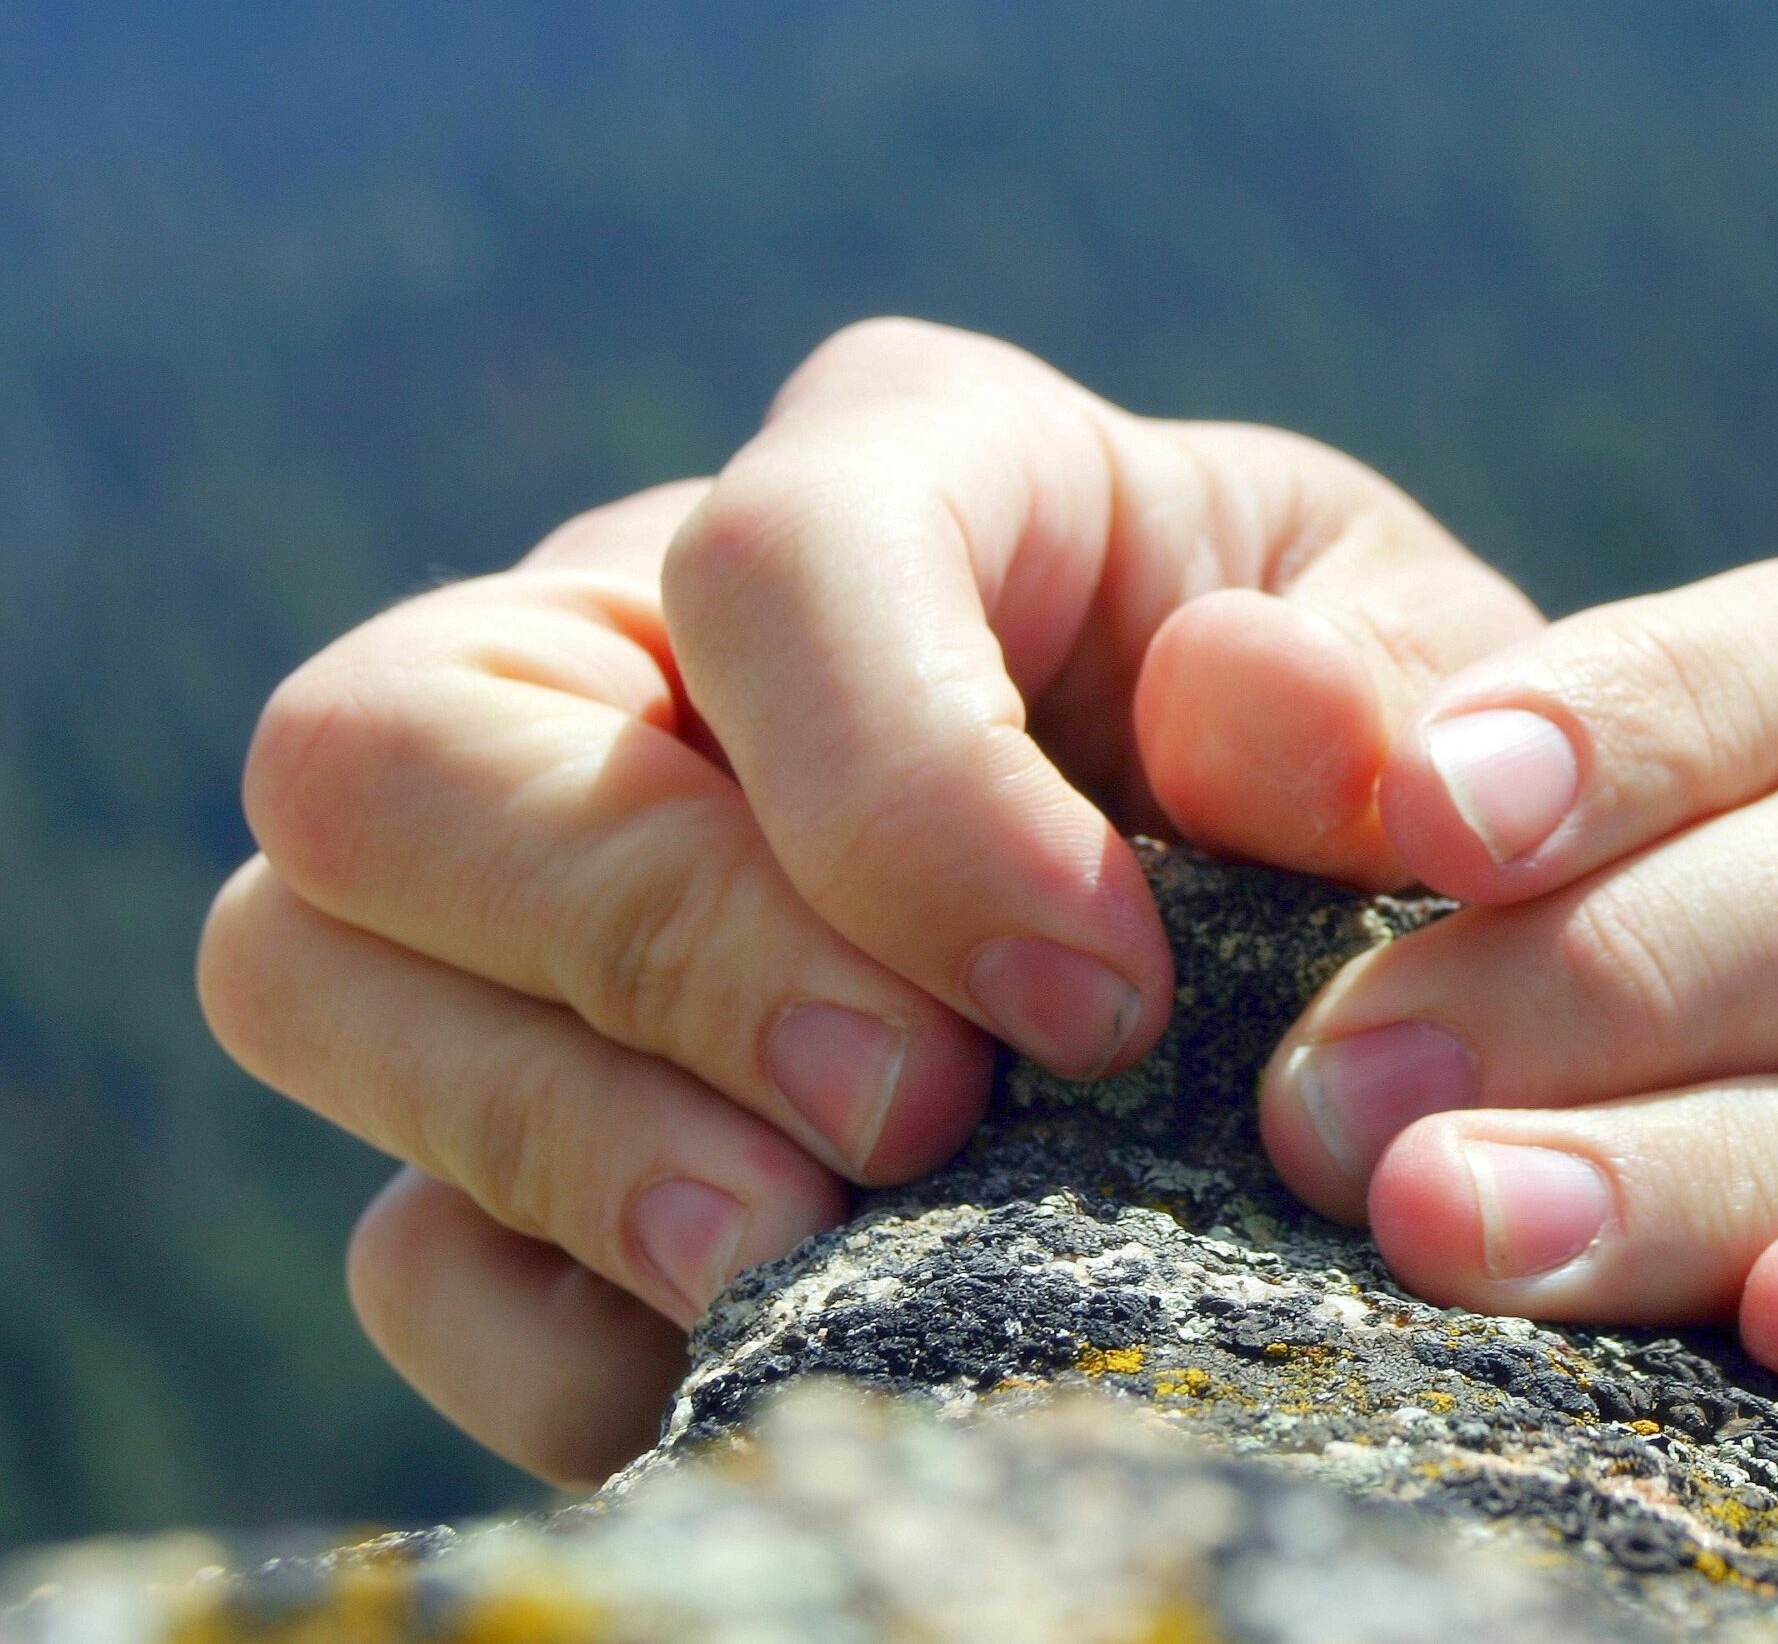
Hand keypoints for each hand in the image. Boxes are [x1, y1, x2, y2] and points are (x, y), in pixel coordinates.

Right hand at [197, 318, 1538, 1484]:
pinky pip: (400, 1232)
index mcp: (892, 477)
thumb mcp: (1431, 684)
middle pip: (401, 738)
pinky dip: (552, 1321)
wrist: (1308, 911)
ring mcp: (523, 885)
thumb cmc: (1364, 753)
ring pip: (304, 954)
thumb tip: (1245, 714)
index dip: (905, 789)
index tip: (1099, 991)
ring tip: (812, 1249)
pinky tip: (768, 1343)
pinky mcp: (505, 1114)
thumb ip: (1380, 686)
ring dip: (558, 1130)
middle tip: (916, 1109)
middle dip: (658, 942)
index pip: (772, 562)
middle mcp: (629, 643)